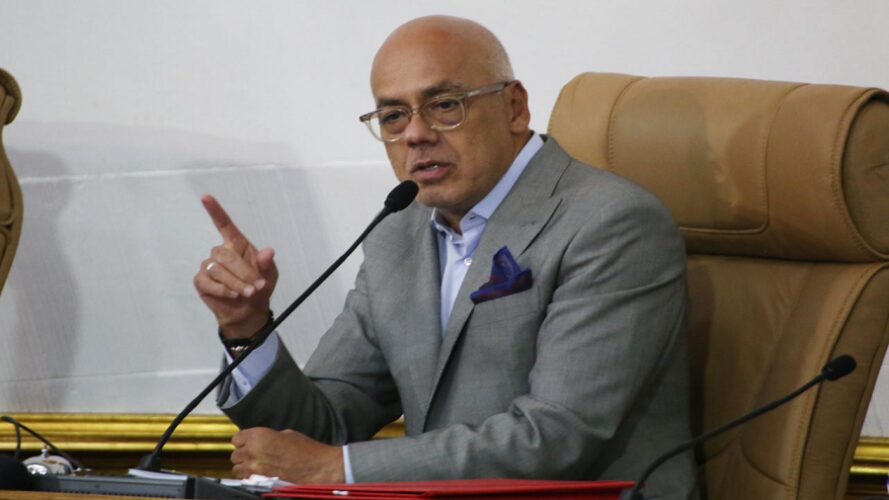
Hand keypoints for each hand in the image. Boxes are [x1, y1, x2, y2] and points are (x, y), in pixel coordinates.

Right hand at [194, 195, 278, 338]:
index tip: (206, 197)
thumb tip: (269, 251)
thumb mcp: (270, 276)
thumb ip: (267, 264)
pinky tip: (231, 295)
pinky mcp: (201, 281)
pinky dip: (222, 290)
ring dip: (235, 283)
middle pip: (225, 254)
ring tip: (247, 293)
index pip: (224, 225)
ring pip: (217, 269)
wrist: (249, 312)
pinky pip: (207, 281)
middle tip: (256, 287)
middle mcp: (221, 252)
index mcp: (237, 245)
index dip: (216, 211)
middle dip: (243, 272)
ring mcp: (209, 266)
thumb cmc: (259, 288)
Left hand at [231, 427, 344, 482]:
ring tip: (253, 465)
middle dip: (242, 454)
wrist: (315, 466)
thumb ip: (269, 437)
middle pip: (235, 454)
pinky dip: (248, 477)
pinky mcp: (259, 481)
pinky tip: (257, 474)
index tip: (248, 442)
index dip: (243, 440)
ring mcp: (255, 468)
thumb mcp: (286, 434)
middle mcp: (253, 451)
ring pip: (236, 469)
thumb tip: (262, 441)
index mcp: (259, 436)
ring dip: (243, 467)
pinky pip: (245, 479)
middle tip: (252, 454)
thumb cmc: (306, 449)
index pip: (237, 438)